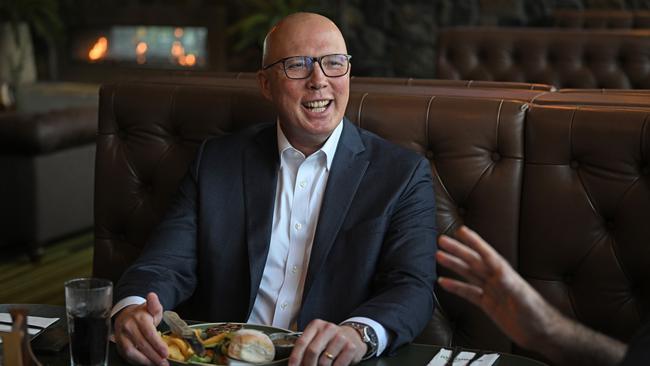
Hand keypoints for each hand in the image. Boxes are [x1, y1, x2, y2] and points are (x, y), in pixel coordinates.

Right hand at [114, 292, 168, 364]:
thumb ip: (155, 305)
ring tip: (157, 364)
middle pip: (142, 344)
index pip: (149, 333)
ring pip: (132, 351)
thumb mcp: (152, 308)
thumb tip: (152, 296)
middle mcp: (128, 326)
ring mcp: (121, 336)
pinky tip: (147, 362)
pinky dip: (138, 361)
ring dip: (146, 360)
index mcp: (139, 317)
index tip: (165, 353)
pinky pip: (127, 355)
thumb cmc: (143, 314)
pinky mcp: (118, 344)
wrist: (126, 315)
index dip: (157, 344)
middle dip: (154, 355)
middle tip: (164, 362)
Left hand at [289, 319, 365, 365]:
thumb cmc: (331, 338)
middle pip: (312, 352)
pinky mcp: (350, 347)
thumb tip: (295, 363)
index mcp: (316, 325)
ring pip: (324, 361)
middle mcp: (328, 328)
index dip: (295, 358)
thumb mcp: (318, 336)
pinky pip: (337, 365)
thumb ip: (307, 346)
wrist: (354, 335)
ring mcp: (340, 337)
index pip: (301, 342)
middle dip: (307, 365)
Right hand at [435, 226, 557, 348]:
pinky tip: (444, 282)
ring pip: (468, 274)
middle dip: (458, 250)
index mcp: (505, 275)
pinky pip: (468, 293)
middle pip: (473, 261)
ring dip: (454, 265)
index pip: (487, 254)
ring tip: (439, 256)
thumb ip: (511, 286)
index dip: (475, 242)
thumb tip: (499, 274)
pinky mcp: (488, 304)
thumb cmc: (537, 315)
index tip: (462, 231)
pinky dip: (455, 287)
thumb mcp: (524, 299)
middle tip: (442, 240)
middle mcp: (496, 280)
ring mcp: (491, 291)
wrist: (541, 334)